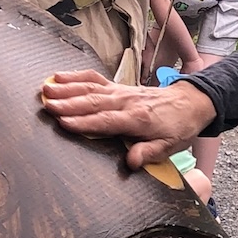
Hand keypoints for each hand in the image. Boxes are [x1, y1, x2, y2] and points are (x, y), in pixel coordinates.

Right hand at [40, 70, 215, 168]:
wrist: (192, 102)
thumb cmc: (179, 127)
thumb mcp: (170, 146)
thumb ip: (149, 153)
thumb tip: (131, 162)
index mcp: (138, 119)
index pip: (106, 121)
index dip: (85, 122)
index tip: (64, 123)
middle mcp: (126, 102)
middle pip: (93, 102)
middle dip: (68, 104)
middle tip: (47, 105)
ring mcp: (121, 91)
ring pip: (90, 88)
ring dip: (67, 88)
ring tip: (46, 89)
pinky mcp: (118, 86)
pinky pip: (95, 79)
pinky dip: (76, 76)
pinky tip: (59, 75)